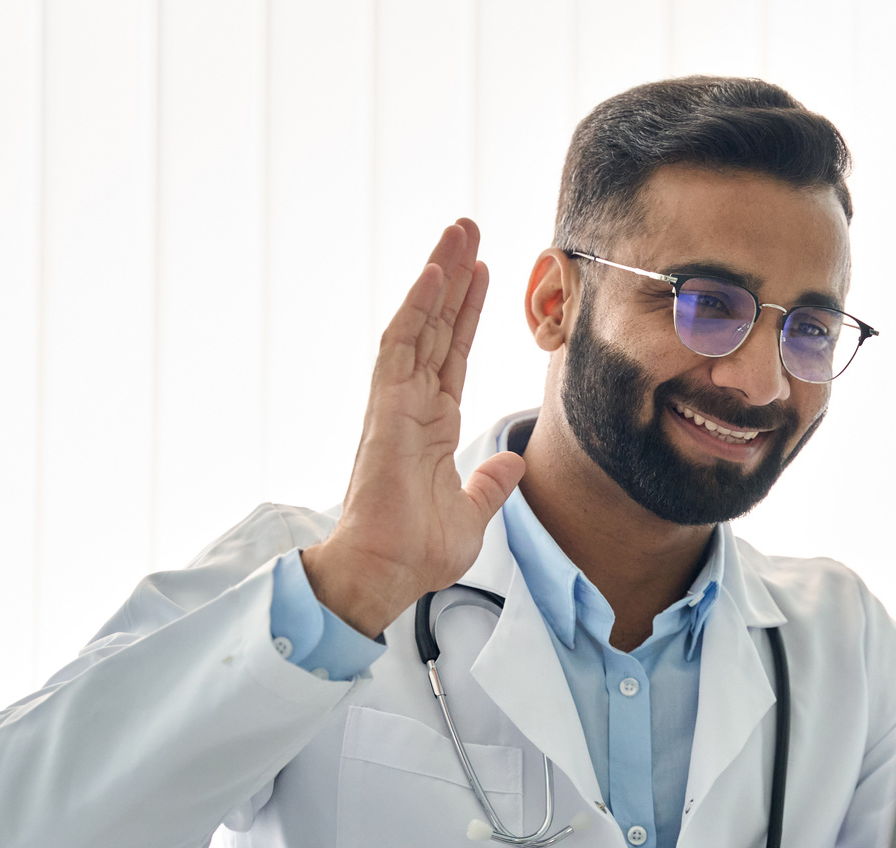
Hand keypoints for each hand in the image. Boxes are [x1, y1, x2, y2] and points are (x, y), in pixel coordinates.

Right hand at [303, 220, 524, 638]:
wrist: (387, 572)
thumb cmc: (417, 550)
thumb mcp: (471, 513)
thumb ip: (489, 485)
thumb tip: (510, 464)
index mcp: (431, 424)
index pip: (452, 353)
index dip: (467, 311)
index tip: (483, 271)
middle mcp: (411, 404)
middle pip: (434, 325)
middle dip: (453, 276)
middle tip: (468, 228)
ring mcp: (396, 403)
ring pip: (417, 324)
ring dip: (438, 277)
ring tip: (457, 233)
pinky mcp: (385, 410)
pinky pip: (400, 348)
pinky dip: (417, 309)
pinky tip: (436, 275)